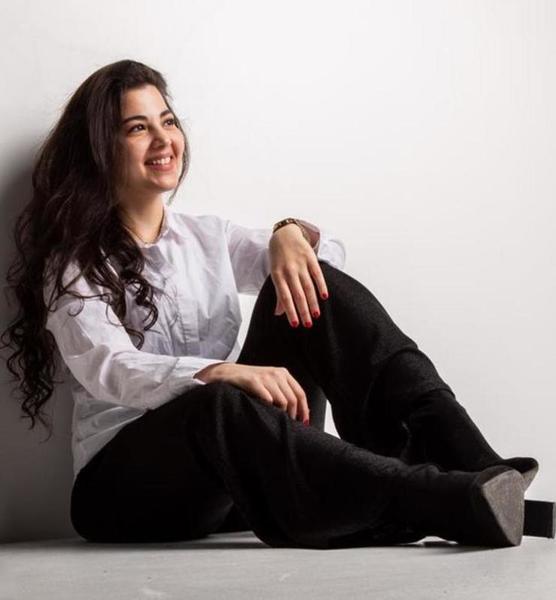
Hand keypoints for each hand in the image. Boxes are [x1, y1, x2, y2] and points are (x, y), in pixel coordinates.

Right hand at [194, 362, 309, 422]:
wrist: (227, 373)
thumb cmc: (250, 382)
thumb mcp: (269, 383)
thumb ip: (283, 393)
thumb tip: (299, 412)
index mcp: (283, 373)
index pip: (300, 393)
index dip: (304, 409)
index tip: (303, 422)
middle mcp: (276, 373)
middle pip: (292, 399)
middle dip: (292, 415)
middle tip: (288, 425)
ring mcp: (265, 377)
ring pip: (282, 401)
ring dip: (281, 414)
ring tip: (276, 421)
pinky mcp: (253, 381)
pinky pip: (267, 399)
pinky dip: (269, 408)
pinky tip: (265, 412)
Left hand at [268, 223, 328, 326]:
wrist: (284, 234)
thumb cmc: (278, 258)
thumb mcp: (275, 274)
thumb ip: (279, 293)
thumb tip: (278, 314)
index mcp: (277, 275)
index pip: (285, 297)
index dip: (290, 311)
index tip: (295, 324)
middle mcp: (289, 270)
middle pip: (298, 294)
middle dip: (303, 310)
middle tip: (308, 324)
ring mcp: (300, 264)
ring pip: (308, 286)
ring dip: (313, 302)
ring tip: (316, 315)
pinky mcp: (310, 258)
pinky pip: (317, 274)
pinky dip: (321, 285)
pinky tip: (325, 296)